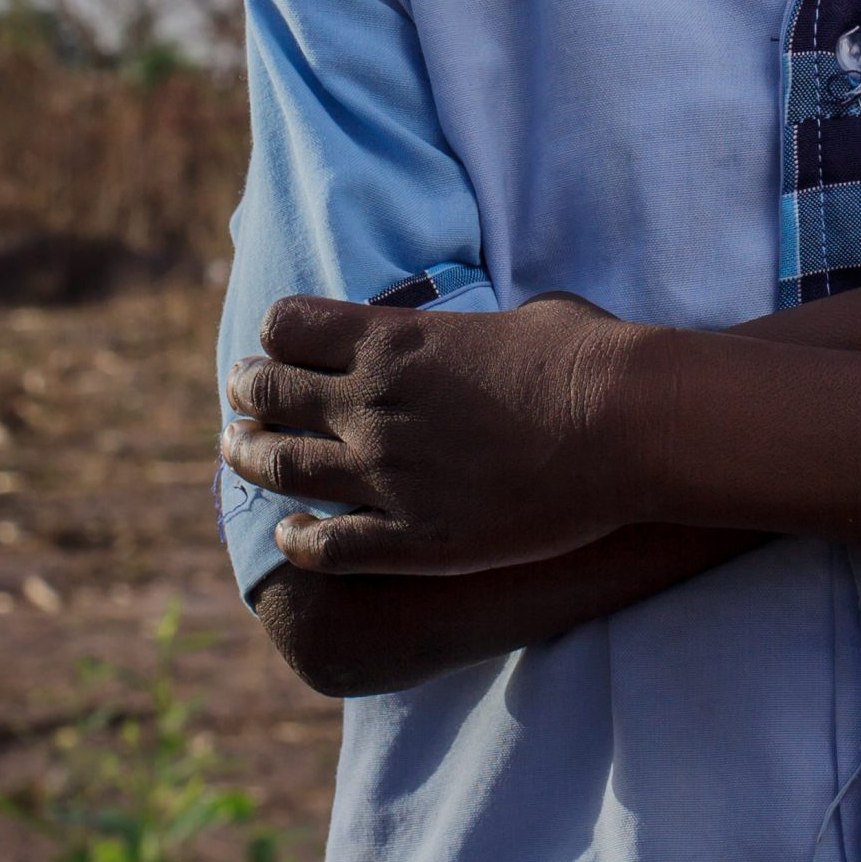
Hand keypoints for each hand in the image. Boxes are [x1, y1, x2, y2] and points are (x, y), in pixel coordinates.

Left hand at [221, 290, 654, 576]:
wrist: (623, 427)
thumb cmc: (586, 356)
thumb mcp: (523, 314)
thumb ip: (477, 330)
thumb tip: (484, 337)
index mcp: (393, 341)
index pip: (288, 326)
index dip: (279, 332)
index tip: (280, 341)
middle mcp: (371, 407)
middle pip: (270, 394)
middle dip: (248, 390)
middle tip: (240, 395)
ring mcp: (386, 478)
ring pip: (282, 470)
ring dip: (251, 458)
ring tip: (237, 454)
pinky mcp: (413, 541)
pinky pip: (326, 547)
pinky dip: (296, 540)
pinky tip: (288, 536)